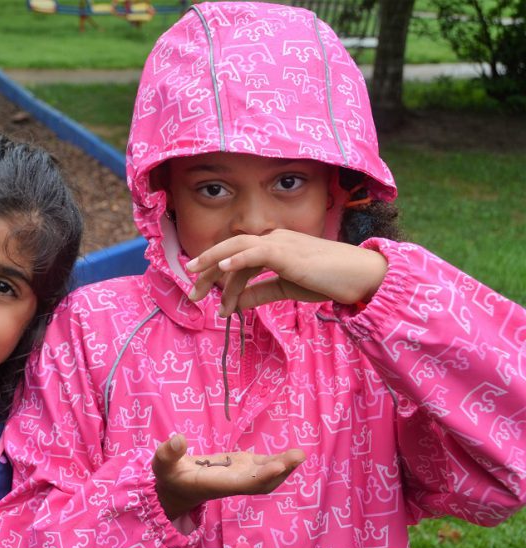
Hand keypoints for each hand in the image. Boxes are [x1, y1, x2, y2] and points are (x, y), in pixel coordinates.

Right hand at [151, 435, 305, 519]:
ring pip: (266, 475)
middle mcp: (232, 483)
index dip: (260, 476)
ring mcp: (239, 476)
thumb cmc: (169, 476)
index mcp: (214, 484)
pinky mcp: (242, 468)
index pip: (241, 483)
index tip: (277, 466)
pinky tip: (293, 454)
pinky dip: (279, 462)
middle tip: (297, 456)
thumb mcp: (162, 465)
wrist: (176, 488)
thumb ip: (168, 453)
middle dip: (279, 472)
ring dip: (284, 467)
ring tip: (299, 454)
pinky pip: (264, 467)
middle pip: (260, 482)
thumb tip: (178, 438)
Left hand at [185, 231, 387, 316]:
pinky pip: (256, 252)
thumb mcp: (287, 289)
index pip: (236, 258)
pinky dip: (237, 259)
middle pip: (230, 250)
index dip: (217, 276)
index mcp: (273, 246)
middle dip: (206, 271)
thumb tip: (234, 304)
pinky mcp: (288, 252)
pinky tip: (221, 269)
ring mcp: (280, 243)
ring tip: (197, 284)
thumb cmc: (328, 280)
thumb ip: (260, 293)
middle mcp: (273, 239)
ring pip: (237, 249)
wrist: (360, 276)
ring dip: (214, 267)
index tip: (204, 295)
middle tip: (191, 293)